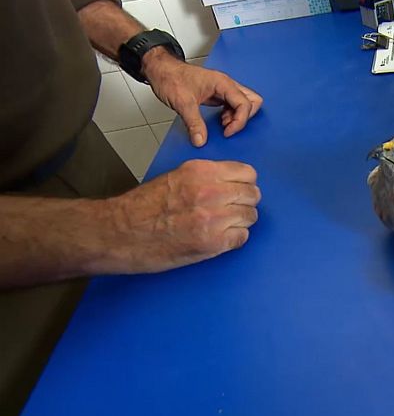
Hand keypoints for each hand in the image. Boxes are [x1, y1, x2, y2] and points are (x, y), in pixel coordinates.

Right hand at [100, 160, 260, 273]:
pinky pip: (242, 237)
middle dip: (244, 203)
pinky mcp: (212, 243)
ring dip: (240, 222)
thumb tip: (233, 182)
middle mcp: (211, 192)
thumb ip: (207, 177)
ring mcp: (214, 218)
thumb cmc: (142, 207)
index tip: (238, 190)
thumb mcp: (177, 177)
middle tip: (231, 210)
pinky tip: (218, 239)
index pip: (248, 173)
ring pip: (250, 216)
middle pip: (253, 195)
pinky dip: (234, 239)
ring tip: (222, 226)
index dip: (244, 183)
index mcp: (202, 172)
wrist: (119, 233)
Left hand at [143, 49, 262, 146]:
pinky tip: (219, 120)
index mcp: (222, 83)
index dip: (239, 121)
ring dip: (237, 116)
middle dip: (244, 117)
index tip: (227, 132)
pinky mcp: (218, 93)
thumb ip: (194, 123)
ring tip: (222, 125)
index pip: (245, 103)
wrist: (161, 70)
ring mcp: (223, 89)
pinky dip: (231, 115)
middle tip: (228, 127)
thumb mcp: (182, 103)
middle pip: (252, 100)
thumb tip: (201, 141)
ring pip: (244, 103)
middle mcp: (226, 84)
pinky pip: (233, 105)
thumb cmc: (171, 78)